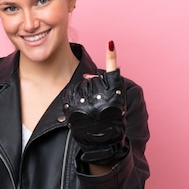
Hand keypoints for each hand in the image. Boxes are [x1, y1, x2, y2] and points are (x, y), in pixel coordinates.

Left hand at [62, 41, 127, 165]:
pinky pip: (70, 95)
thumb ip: (107, 86)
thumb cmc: (112, 123)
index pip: (113, 72)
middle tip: (98, 104)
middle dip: (92, 88)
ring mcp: (86, 104)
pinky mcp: (74, 110)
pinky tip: (78, 107)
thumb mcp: (118, 103)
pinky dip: (72, 98)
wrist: (103, 145)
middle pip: (92, 80)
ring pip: (80, 87)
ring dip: (82, 94)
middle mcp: (101, 97)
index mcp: (115, 94)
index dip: (112, 58)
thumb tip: (88, 74)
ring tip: (90, 110)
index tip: (110, 44)